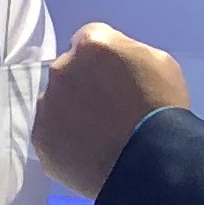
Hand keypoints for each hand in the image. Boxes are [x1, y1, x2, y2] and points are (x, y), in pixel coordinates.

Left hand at [33, 23, 190, 196]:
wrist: (150, 164)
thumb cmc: (162, 109)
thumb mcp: (160, 63)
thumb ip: (127, 51)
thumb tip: (113, 59)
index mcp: (92, 45)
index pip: (88, 41)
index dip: (103, 60)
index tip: (114, 78)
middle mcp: (61, 69)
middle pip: (68, 71)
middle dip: (84, 85)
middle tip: (106, 110)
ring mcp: (47, 105)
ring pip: (56, 103)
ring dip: (71, 113)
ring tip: (97, 136)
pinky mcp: (41, 139)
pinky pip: (51, 134)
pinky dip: (65, 141)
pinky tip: (87, 152)